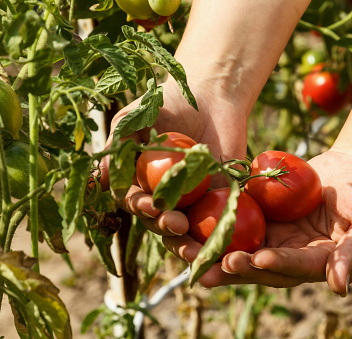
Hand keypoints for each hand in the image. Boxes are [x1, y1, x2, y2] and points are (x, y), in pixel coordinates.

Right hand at [99, 77, 248, 236]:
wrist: (212, 94)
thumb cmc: (168, 103)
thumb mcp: (134, 120)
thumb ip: (116, 148)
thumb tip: (97, 181)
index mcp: (141, 182)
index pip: (135, 202)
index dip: (140, 207)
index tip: (150, 205)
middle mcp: (166, 196)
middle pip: (160, 222)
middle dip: (165, 228)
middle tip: (175, 224)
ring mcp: (194, 200)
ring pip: (188, 231)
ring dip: (189, 244)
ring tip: (197, 250)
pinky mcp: (222, 198)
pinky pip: (220, 222)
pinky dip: (220, 237)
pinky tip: (221, 247)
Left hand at [162, 148, 351, 294]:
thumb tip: (339, 287)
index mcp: (319, 264)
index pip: (296, 267)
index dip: (278, 264)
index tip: (258, 259)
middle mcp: (291, 257)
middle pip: (260, 267)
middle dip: (234, 267)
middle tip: (209, 265)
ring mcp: (275, 239)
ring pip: (241, 249)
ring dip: (214, 253)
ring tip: (187, 253)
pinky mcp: (262, 218)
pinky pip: (237, 223)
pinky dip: (214, 225)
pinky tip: (189, 222)